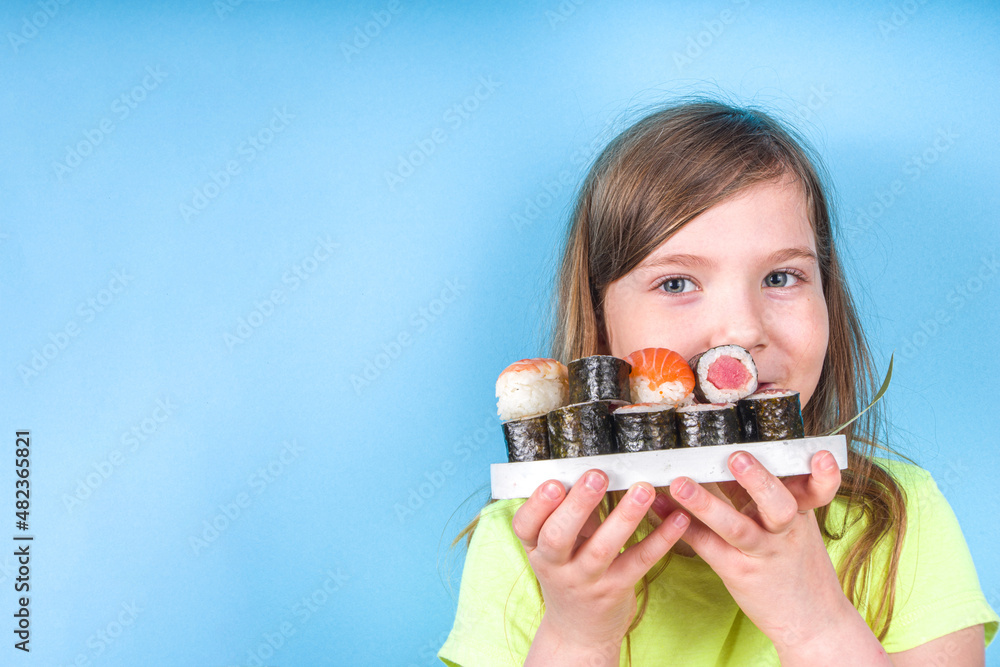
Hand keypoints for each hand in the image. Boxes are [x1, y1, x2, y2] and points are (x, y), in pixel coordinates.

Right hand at [512, 469, 689, 655]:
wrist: (578, 632)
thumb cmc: (569, 573)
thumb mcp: (558, 547)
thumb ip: (570, 513)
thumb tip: (590, 469)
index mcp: (536, 548)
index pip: (525, 526)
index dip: (537, 505)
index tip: (554, 483)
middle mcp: (555, 566)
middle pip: (559, 536)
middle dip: (578, 504)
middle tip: (597, 476)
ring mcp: (585, 581)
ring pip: (602, 549)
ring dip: (624, 516)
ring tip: (643, 489)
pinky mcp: (615, 590)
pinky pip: (638, 562)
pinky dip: (660, 540)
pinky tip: (677, 520)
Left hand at [655, 450, 847, 652]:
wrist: (812, 622)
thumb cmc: (797, 563)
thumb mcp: (794, 525)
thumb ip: (764, 493)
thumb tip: (730, 455)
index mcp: (802, 513)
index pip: (817, 490)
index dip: (823, 475)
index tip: (821, 455)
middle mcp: (784, 532)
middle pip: (779, 505)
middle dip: (758, 480)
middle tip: (737, 456)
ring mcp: (761, 552)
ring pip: (736, 527)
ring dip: (706, 504)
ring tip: (680, 484)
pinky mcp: (738, 571)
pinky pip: (706, 545)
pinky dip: (681, 524)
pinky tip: (658, 506)